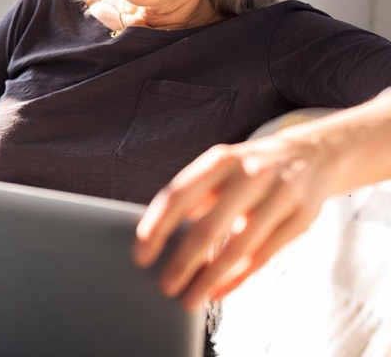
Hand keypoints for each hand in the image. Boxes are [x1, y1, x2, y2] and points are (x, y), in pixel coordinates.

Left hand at [131, 131, 337, 309]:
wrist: (313, 153)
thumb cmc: (249, 169)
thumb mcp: (220, 168)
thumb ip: (194, 196)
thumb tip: (157, 236)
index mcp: (220, 160)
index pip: (178, 195)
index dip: (156, 228)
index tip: (141, 256)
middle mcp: (249, 174)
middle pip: (208, 227)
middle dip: (182, 262)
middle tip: (165, 287)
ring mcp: (279, 195)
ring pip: (238, 248)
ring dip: (209, 279)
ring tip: (190, 299)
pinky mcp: (301, 219)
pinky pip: (263, 256)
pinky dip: (238, 278)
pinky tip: (218, 291)